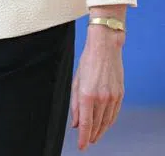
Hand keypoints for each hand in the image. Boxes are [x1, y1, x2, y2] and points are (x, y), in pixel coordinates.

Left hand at [71, 25, 124, 149]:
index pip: (86, 123)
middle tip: (86, 143)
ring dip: (100, 131)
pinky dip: (109, 122)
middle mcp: (101, 98)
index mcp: (87, 94)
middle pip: (96, 125)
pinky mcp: (120, 95)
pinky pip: (114, 114)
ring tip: (94, 137)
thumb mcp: (75, 82)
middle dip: (91, 136)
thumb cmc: (87, 62)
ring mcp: (112, 97)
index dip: (83, 137)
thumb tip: (75, 122)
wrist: (105, 48)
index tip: (81, 146)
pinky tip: (104, 125)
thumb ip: (74, 104)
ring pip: (106, 121)